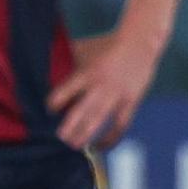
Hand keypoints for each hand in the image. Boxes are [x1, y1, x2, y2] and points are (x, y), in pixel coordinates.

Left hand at [49, 30, 160, 150]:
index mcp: (87, 73)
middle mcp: (100, 86)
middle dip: (69, 126)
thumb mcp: (85, 49)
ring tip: (75, 146)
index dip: (55, 102)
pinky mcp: (131, 102)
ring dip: (86, 134)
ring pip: (99, 120)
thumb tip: (48, 68)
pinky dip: (111, 138)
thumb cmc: (107, 45)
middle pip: (81, 110)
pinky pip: (120, 125)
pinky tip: (100, 146)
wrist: (139, 42)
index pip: (66, 91)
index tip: (50, 110)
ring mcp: (117, 96)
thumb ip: (68, 59)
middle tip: (60, 137)